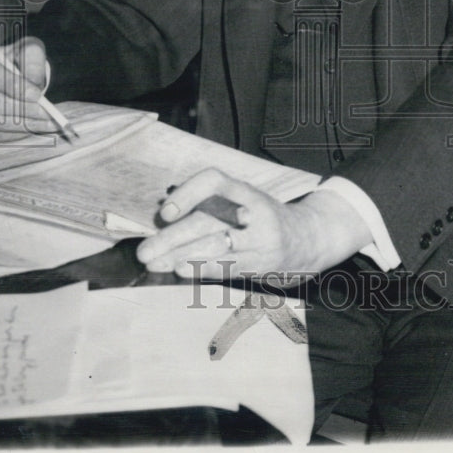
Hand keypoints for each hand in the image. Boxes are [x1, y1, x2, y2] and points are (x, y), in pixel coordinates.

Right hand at [0, 36, 53, 140]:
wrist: (5, 78)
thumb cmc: (17, 63)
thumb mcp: (27, 52)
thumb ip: (31, 62)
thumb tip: (34, 83)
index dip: (13, 85)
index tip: (38, 95)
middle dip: (20, 108)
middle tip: (46, 114)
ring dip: (22, 124)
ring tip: (48, 122)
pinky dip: (16, 133)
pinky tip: (37, 128)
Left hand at [136, 168, 371, 282]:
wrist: (308, 238)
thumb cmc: (260, 217)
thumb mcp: (241, 200)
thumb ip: (209, 203)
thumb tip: (164, 211)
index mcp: (244, 190)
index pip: (214, 181)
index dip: (189, 193)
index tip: (166, 211)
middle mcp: (252, 211)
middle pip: (209, 220)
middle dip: (172, 237)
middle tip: (144, 250)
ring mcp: (259, 238)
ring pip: (215, 245)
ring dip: (180, 256)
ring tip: (154, 263)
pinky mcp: (261, 262)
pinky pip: (228, 266)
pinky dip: (203, 269)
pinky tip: (181, 271)